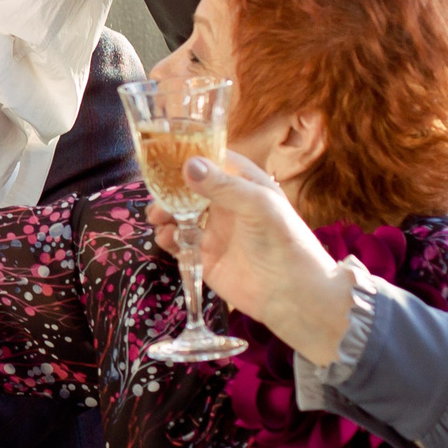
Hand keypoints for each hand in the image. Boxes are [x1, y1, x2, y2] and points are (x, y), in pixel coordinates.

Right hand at [147, 151, 352, 362]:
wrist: (292, 294)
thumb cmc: (284, 241)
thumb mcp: (258, 205)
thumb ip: (223, 186)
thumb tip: (187, 165)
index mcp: (244, 185)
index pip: (213, 160)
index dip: (190, 155)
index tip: (163, 153)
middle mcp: (226, 205)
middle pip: (189, 187)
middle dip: (170, 188)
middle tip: (155, 192)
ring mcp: (214, 231)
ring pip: (179, 214)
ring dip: (165, 212)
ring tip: (157, 217)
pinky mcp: (204, 256)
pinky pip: (179, 242)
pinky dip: (168, 238)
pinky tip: (167, 238)